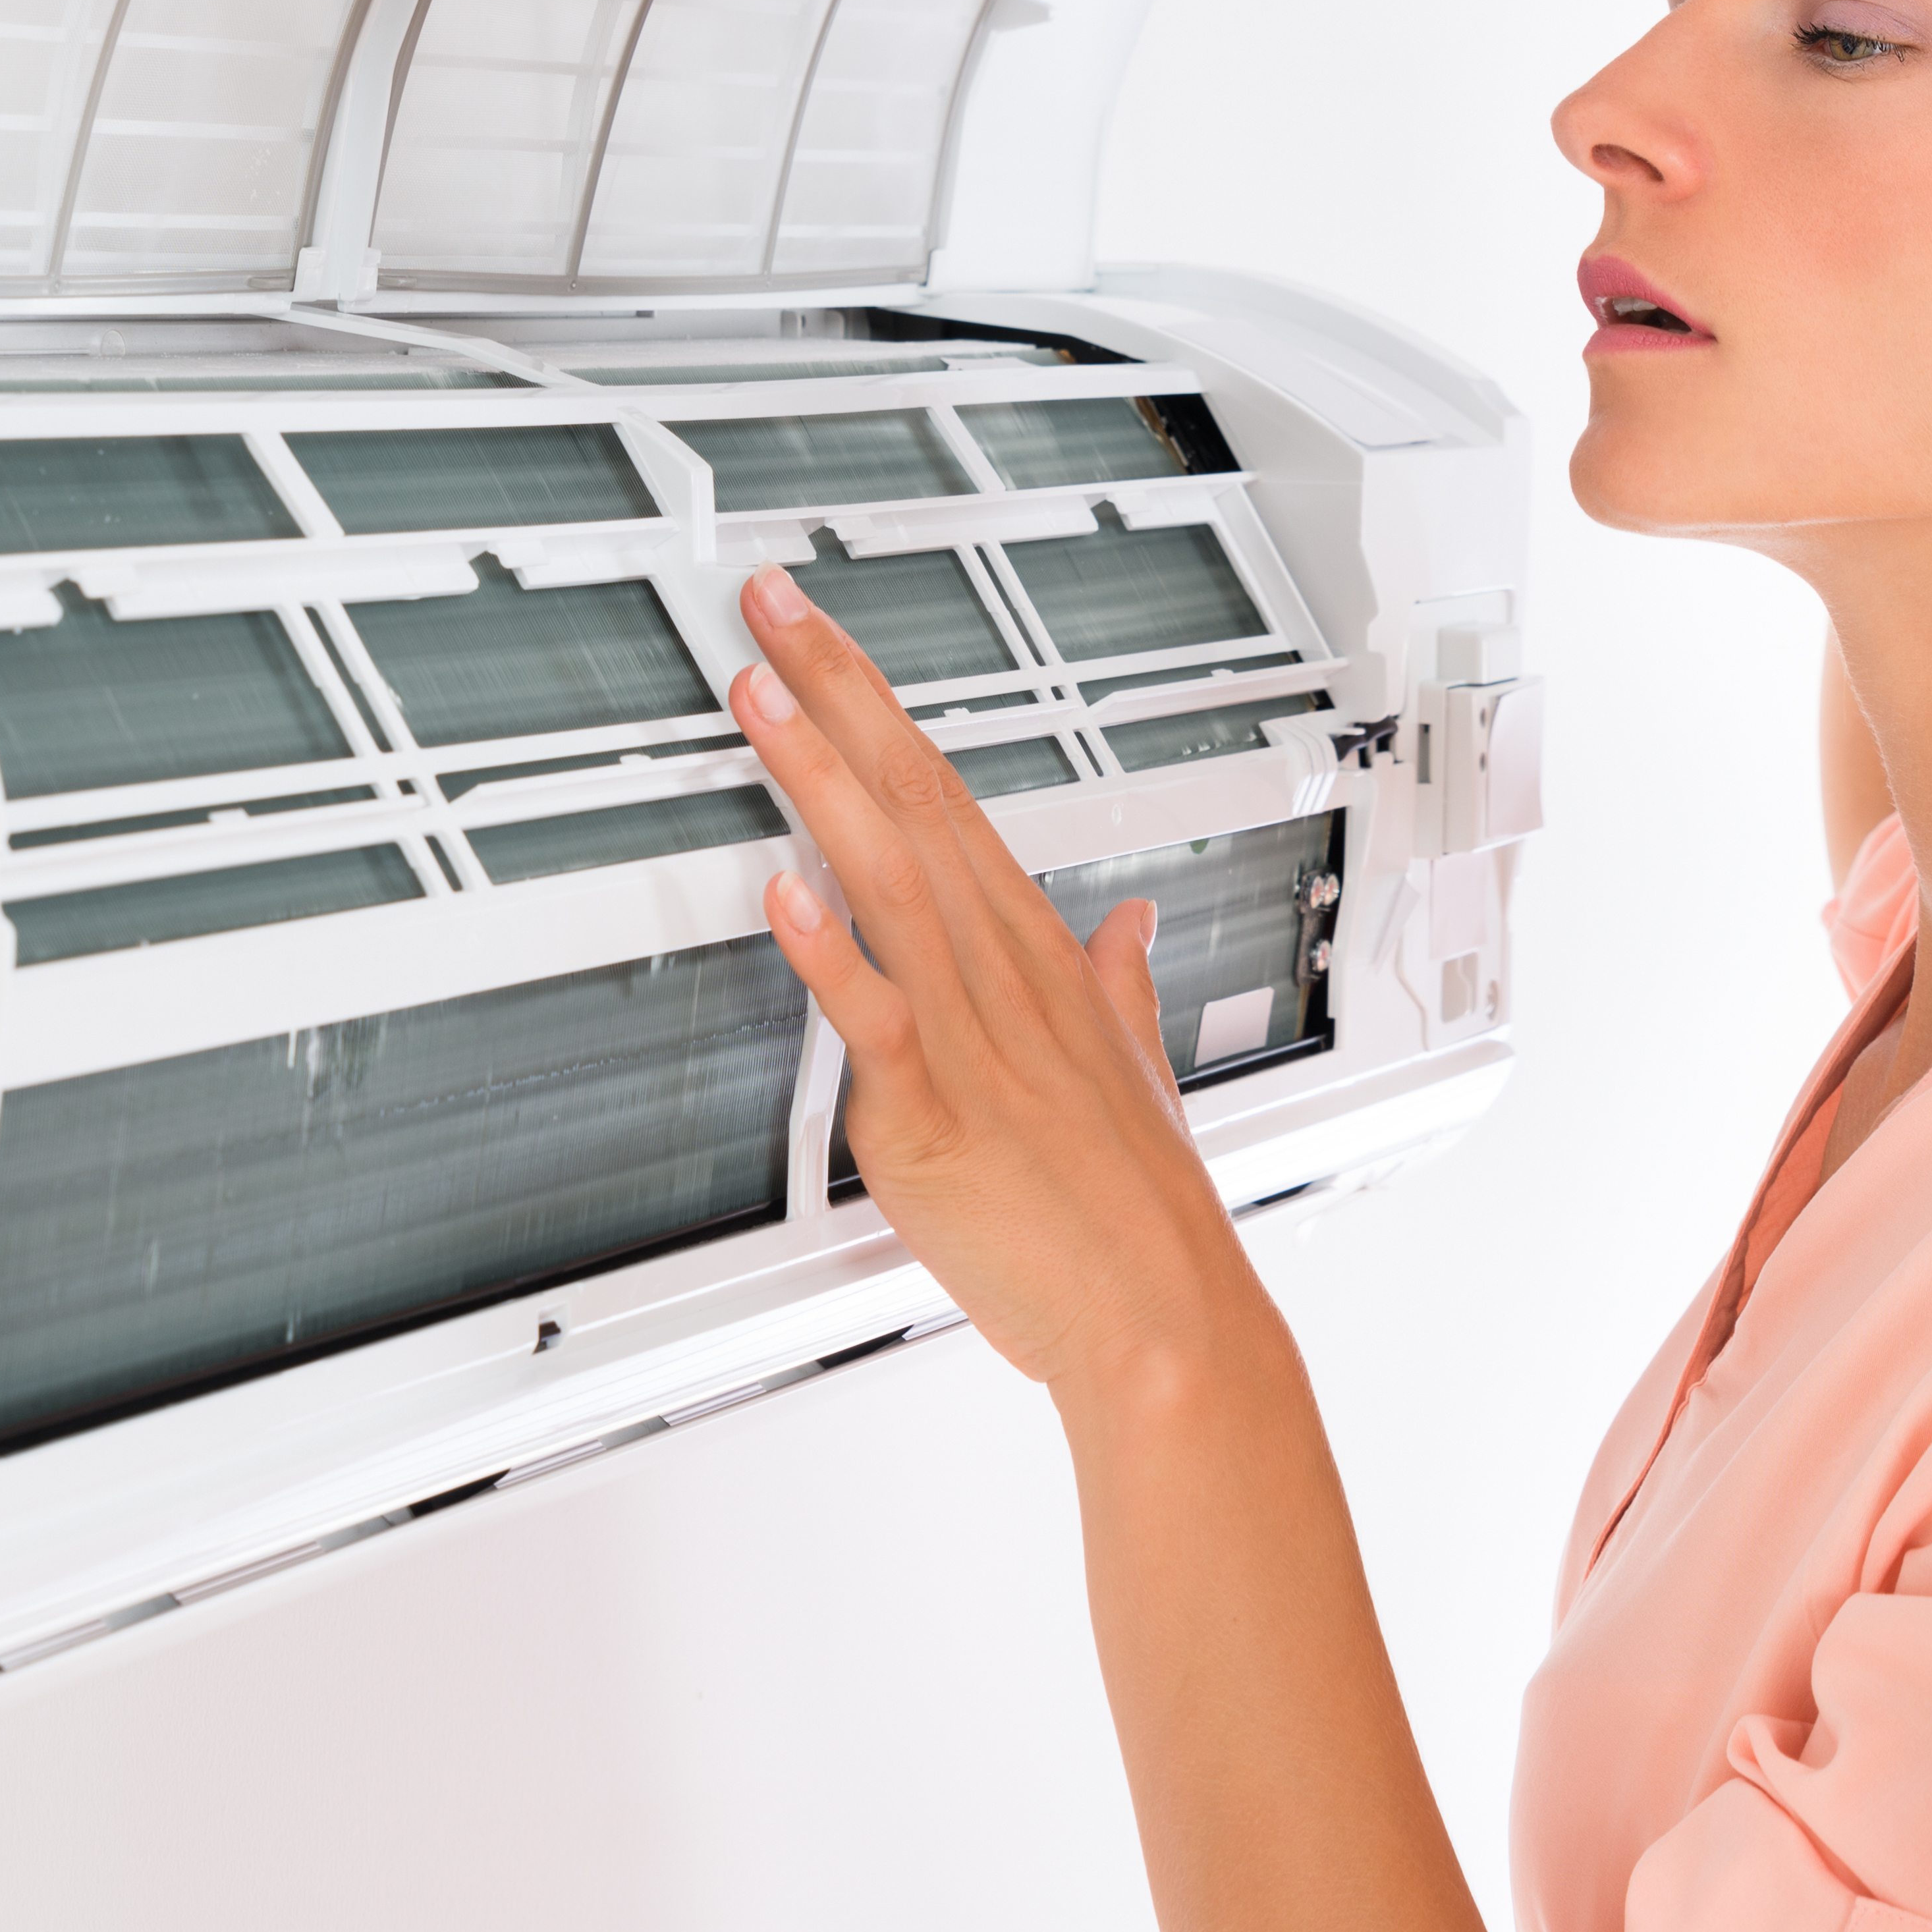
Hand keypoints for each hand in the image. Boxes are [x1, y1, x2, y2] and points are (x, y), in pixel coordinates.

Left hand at [728, 564, 1272, 1404]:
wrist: (1168, 1322)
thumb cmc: (1141, 1212)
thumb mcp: (1134, 1072)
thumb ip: (1119, 985)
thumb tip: (1125, 925)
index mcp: (1039, 955)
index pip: (946, 793)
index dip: (877, 708)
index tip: (819, 640)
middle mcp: (1006, 977)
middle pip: (915, 801)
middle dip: (839, 696)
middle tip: (770, 609)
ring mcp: (974, 1038)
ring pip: (891, 879)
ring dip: (820, 782)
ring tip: (762, 698)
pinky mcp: (940, 1115)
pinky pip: (880, 1018)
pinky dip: (830, 953)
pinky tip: (783, 893)